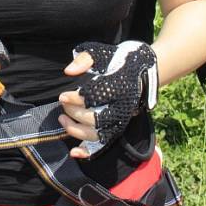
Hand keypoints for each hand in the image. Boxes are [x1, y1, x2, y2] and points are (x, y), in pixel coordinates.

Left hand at [59, 41, 157, 158]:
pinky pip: (103, 144)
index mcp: (118, 86)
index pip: (94, 98)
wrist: (144, 71)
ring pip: (97, 134)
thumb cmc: (118, 60)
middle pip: (94, 118)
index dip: (75, 99)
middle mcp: (121, 106)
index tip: (62, 96)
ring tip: (62, 119)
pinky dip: (89, 151)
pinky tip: (74, 152)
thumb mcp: (102, 52)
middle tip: (62, 102)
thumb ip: (85, 59)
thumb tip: (69, 71)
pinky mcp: (118, 127)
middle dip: (74, 112)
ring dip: (76, 131)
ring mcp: (120, 119)